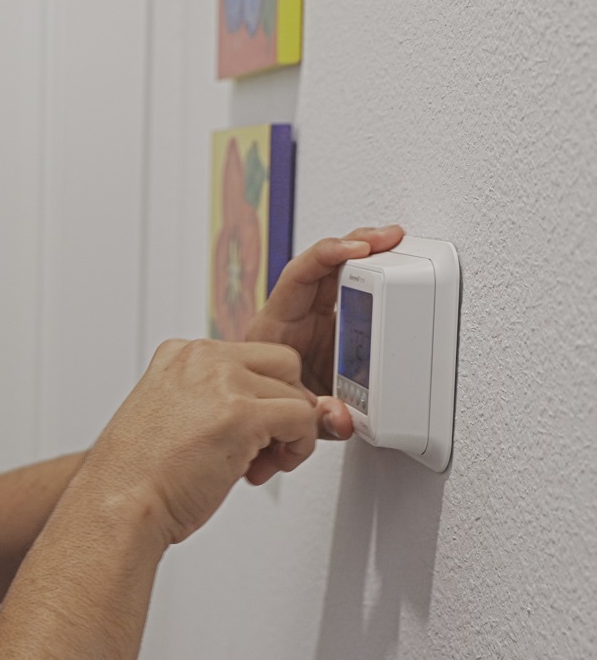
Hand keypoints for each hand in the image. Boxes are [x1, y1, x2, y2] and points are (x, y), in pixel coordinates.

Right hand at [82, 339, 320, 546]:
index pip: (249, 357)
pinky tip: (266, 468)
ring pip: (297, 394)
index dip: (259, 398)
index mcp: (179, 354)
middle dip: (283, 405)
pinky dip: (299, 448)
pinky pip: (304, 419)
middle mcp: (200, 358)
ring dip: (290, 434)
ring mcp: (222, 381)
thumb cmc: (139, 477)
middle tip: (262, 446)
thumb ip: (214, 401)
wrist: (120, 504)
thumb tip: (268, 412)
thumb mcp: (172, 417)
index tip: (246, 431)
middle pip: (283, 364)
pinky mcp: (243, 414)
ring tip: (256, 464)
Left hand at [246, 225, 404, 439]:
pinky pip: (354, 301)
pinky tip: (395, 277)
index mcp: (275, 327)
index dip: (328, 256)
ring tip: (398, 246)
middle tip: (390, 237)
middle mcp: (294, 317)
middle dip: (357, 245)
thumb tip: (341, 416)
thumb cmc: (265, 409)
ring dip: (370, 262)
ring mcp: (315, 322)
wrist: (260, 422)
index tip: (358, 250)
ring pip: (341, 280)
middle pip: (324, 267)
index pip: (298, 276)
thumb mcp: (290, 417)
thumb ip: (317, 419)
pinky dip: (375, 287)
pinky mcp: (334, 332)